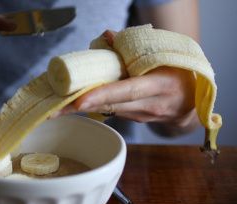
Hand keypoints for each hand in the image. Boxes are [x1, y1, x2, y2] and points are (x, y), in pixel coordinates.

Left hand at [57, 30, 199, 135]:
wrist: (195, 103)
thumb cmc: (180, 72)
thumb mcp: (163, 54)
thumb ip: (134, 46)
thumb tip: (105, 37)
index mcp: (160, 85)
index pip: (127, 91)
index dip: (103, 96)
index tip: (79, 101)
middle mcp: (151, 105)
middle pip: (111, 106)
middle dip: (80, 108)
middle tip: (54, 109)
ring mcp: (143, 116)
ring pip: (109, 110)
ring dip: (83, 109)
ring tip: (57, 108)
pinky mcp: (137, 121)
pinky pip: (113, 112)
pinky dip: (95, 107)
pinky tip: (76, 105)